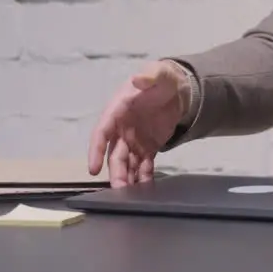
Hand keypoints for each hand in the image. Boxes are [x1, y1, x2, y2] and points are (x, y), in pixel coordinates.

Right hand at [87, 60, 191, 187]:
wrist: (179, 89)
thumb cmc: (163, 80)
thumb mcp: (159, 75)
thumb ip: (150, 76)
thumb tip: (139, 78)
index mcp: (118, 110)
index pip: (102, 132)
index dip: (95, 150)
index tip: (92, 169)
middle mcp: (122, 128)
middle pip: (114, 154)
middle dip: (116, 173)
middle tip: (119, 191)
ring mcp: (134, 140)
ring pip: (127, 163)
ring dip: (127, 179)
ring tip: (131, 196)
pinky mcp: (148, 147)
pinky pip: (143, 165)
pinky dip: (144, 177)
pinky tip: (146, 189)